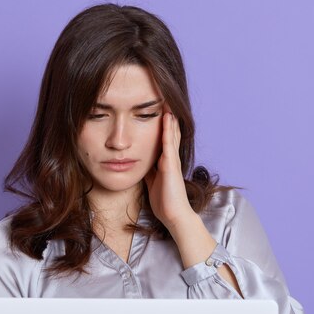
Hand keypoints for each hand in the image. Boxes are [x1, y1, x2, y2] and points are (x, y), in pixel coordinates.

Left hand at [144, 106, 195, 230]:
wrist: (173, 215)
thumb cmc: (164, 202)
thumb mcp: (152, 182)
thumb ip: (149, 171)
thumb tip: (140, 163)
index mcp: (165, 162)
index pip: (164, 139)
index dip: (162, 125)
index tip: (158, 110)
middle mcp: (170, 158)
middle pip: (170, 132)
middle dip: (167, 117)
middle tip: (165, 98)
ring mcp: (172, 160)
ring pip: (171, 134)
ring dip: (169, 117)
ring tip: (167, 101)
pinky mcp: (171, 164)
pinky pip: (168, 143)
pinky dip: (167, 130)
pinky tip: (167, 118)